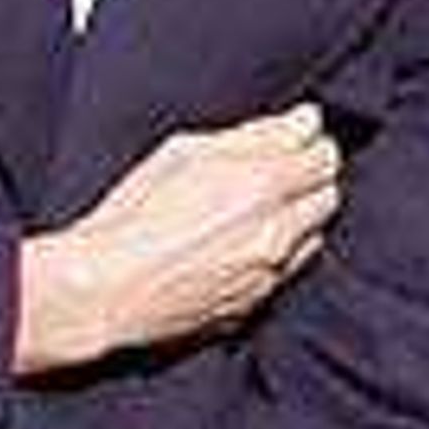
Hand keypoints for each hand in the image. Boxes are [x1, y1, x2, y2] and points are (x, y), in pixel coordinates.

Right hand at [14, 108, 342, 375]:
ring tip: (248, 217)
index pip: (325, 153)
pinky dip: (272, 258)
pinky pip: (284, 275)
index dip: (306, 143)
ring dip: (294, 222)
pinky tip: (232, 252)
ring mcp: (269, 276)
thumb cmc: (128, 219)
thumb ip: (254, 135)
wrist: (100, 293)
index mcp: (264, 185)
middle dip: (304, 181)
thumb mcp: (182, 153)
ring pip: (313, 237)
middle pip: (327, 195)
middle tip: (266, 177)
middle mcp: (278, 233)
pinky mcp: (252, 307)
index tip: (288, 142)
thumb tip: (302, 121)